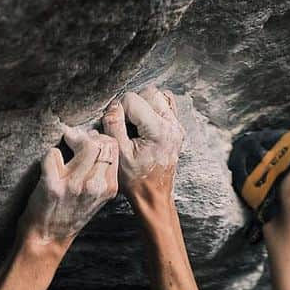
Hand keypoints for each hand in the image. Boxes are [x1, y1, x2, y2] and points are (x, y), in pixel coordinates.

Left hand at [18, 124, 118, 245]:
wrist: (48, 237)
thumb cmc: (70, 214)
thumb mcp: (95, 196)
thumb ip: (100, 172)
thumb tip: (95, 140)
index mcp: (108, 187)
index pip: (113, 148)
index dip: (99, 138)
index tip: (88, 140)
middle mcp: (94, 186)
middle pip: (100, 143)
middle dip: (86, 136)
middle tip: (74, 140)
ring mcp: (74, 186)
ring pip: (83, 144)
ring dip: (71, 139)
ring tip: (64, 148)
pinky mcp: (53, 186)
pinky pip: (53, 154)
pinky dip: (49, 155)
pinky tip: (50, 165)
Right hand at [101, 85, 183, 204]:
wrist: (153, 196)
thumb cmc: (136, 181)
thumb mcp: (119, 154)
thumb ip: (113, 125)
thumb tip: (113, 106)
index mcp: (158, 130)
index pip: (132, 100)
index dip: (118, 110)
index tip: (115, 126)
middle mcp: (172, 125)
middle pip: (148, 93)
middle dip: (132, 104)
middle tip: (125, 124)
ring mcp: (176, 127)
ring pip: (158, 97)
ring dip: (143, 105)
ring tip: (135, 123)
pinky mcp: (176, 130)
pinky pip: (166, 106)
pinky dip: (154, 109)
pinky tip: (145, 123)